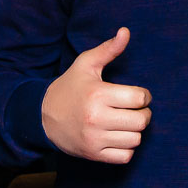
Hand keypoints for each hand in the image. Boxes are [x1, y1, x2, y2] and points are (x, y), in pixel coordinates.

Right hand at [41, 27, 151, 163]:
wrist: (43, 116)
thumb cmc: (70, 87)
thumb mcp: (86, 64)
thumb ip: (108, 49)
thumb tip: (125, 31)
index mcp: (98, 94)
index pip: (139, 98)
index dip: (144, 96)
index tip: (137, 95)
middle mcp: (96, 118)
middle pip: (141, 121)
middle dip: (143, 113)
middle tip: (135, 109)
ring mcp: (94, 138)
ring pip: (135, 139)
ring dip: (135, 130)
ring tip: (125, 122)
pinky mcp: (93, 154)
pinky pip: (125, 156)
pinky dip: (126, 148)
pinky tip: (118, 136)